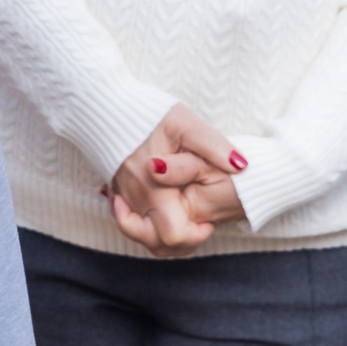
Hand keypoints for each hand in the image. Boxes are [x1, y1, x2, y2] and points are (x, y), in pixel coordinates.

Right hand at [103, 104, 246, 253]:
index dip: (194, 236)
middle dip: (181, 241)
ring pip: (142, 235)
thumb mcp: (186, 124)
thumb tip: (241, 166)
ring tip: (185, 222)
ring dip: (163, 236)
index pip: (173, 235)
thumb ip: (214, 146)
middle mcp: (135, 198)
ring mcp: (123, 196)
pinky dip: (148, 224)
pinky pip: (131, 221)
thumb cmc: (148, 112)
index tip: (207, 222)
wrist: (105, 102)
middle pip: (156, 243)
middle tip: (198, 224)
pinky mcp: (117, 190)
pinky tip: (164, 210)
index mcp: (153, 188)